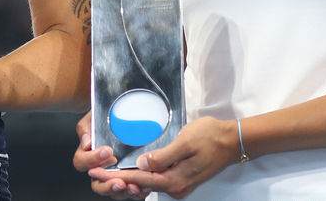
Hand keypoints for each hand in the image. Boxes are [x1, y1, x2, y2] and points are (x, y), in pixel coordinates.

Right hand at [73, 112, 146, 198]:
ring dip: (124, 192)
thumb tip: (87, 143)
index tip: (107, 151)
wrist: (123, 114)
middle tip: (119, 182)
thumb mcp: (93, 118)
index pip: (82, 162)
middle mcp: (99, 169)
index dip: (92, 160)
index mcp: (87, 155)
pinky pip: (130, 190)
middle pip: (97, 185)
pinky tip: (144, 188)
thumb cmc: (105, 119)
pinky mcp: (128, 178)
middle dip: (108, 186)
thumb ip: (87, 129)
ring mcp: (114, 175)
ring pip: (115, 192)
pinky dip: (138, 191)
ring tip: (134, 187)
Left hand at [86, 117, 238, 198]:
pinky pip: (156, 180)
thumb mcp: (184, 142)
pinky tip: (130, 170)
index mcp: (174, 180)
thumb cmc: (209, 137)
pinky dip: (141, 177)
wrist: (231, 141)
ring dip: (128, 179)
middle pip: (140, 185)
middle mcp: (175, 187)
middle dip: (116, 180)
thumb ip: (162, 156)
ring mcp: (178, 185)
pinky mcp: (180, 179)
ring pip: (147, 184)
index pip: (137, 179)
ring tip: (106, 172)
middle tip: (94, 173)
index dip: (114, 176)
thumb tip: (141, 164)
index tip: (95, 173)